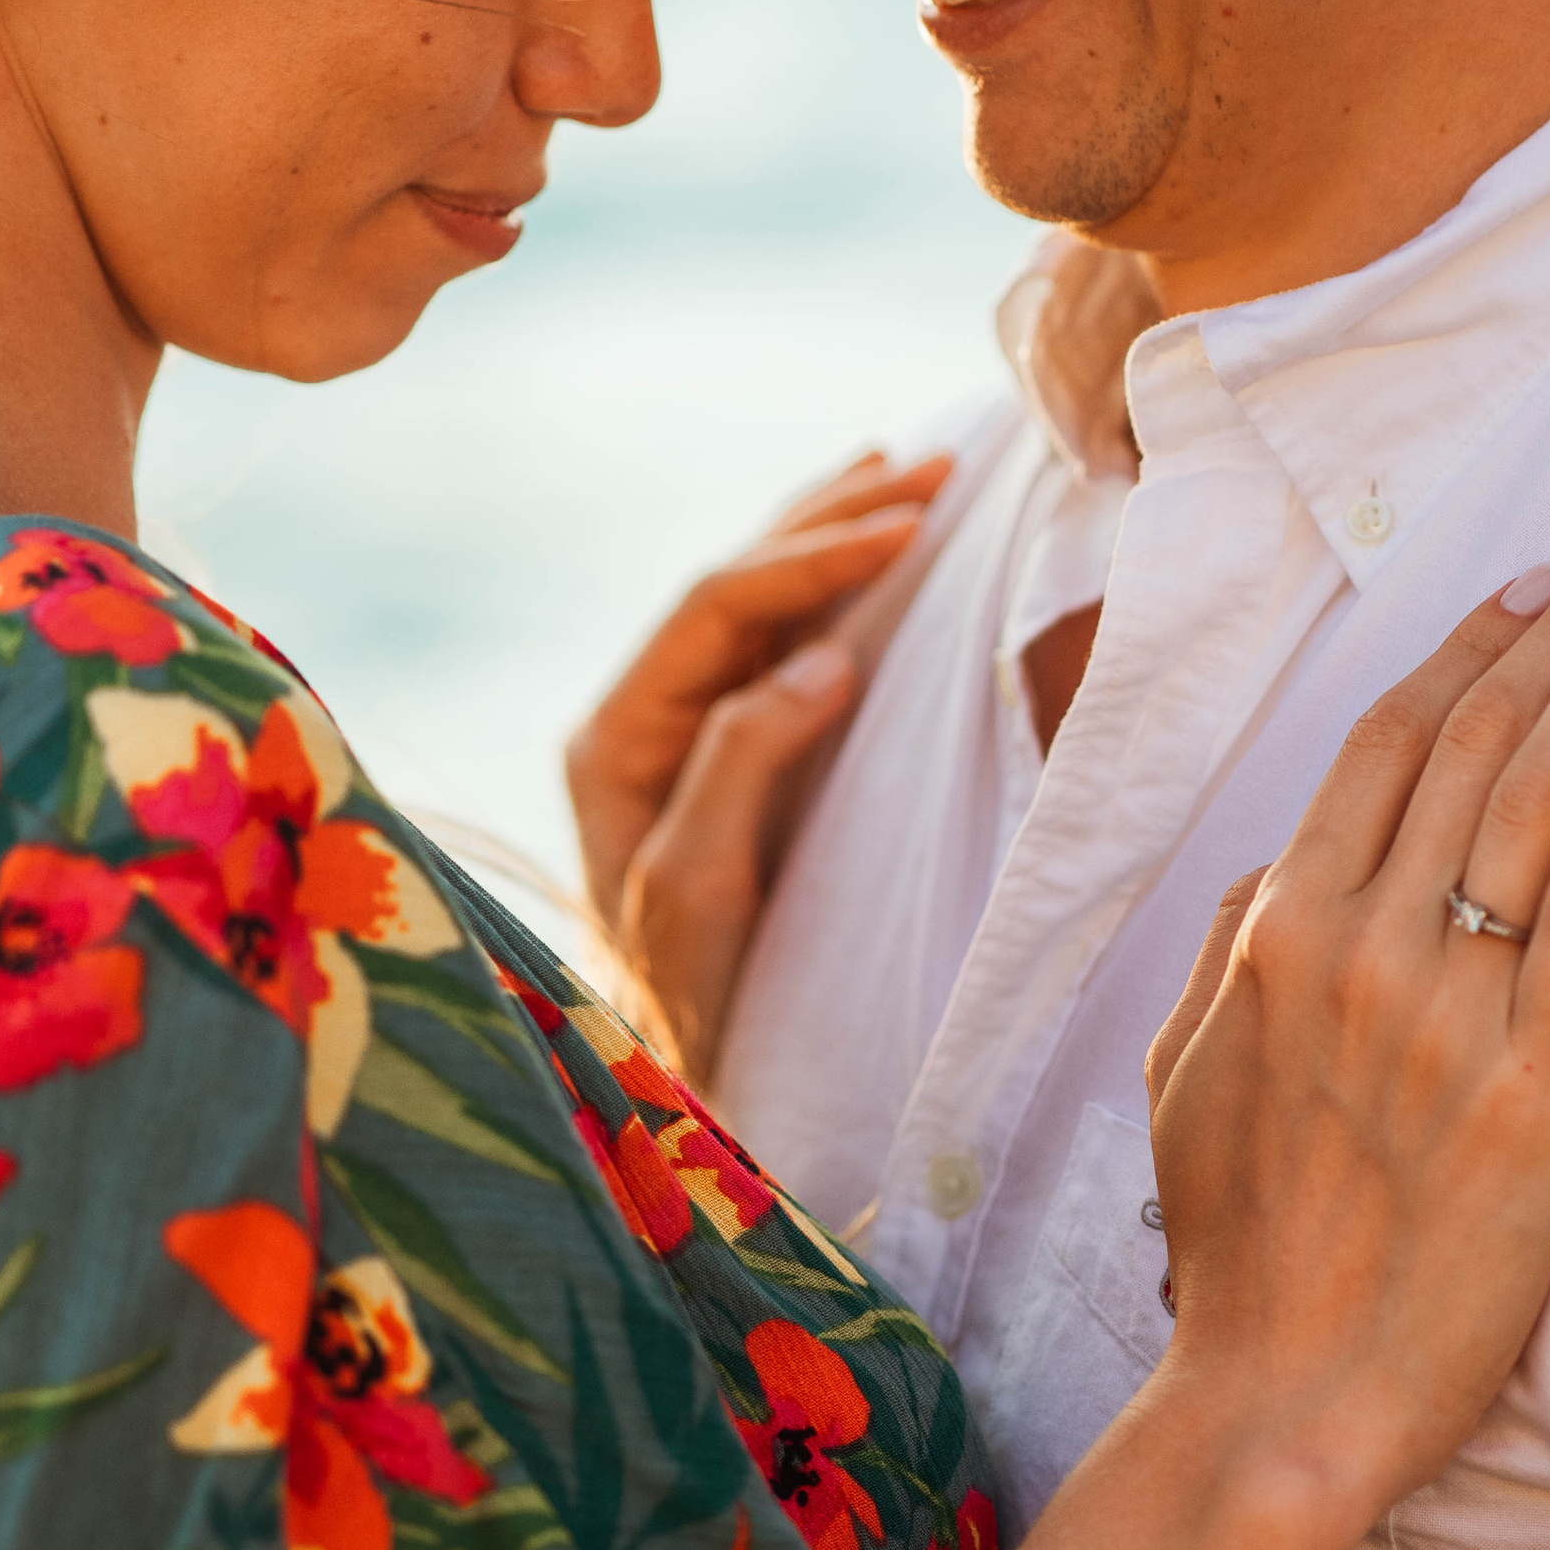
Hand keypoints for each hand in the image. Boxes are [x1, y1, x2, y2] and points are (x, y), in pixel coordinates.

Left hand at [565, 448, 951, 1075]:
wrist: (685, 1080)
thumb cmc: (687, 997)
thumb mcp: (701, 888)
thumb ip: (743, 763)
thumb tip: (823, 653)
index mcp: (615, 737)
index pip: (714, 606)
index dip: (810, 555)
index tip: (909, 523)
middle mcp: (638, 718)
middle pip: (734, 583)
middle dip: (831, 520)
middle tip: (934, 470)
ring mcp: (679, 735)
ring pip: (756, 602)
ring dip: (830, 532)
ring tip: (900, 472)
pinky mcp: (725, 759)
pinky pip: (776, 645)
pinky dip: (829, 587)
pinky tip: (863, 548)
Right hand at [1142, 530, 1549, 1546]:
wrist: (1284, 1392)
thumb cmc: (1240, 1244)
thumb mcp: (1185, 1073)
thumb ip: (1228, 948)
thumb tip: (1278, 862)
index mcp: (1274, 931)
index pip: (1384, 744)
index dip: (1469, 647)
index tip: (1537, 578)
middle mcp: (1356, 948)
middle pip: (1474, 740)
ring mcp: (1446, 1013)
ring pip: (1534, 796)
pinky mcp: (1535, 1087)